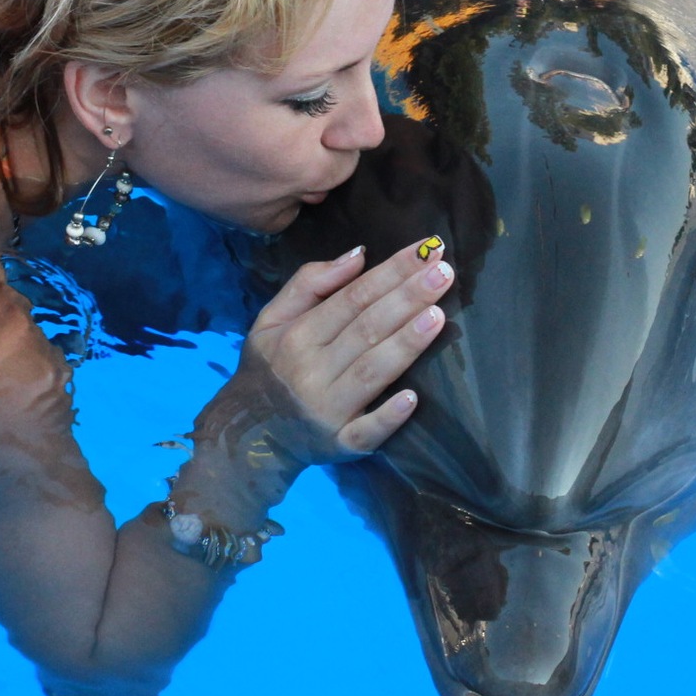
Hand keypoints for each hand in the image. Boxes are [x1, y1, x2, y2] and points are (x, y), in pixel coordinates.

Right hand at [225, 239, 455, 467]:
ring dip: (406, 344)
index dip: (391, 272)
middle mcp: (311, 371)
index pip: (353, 297)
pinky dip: (388, 417)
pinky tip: (413, 398)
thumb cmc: (270, 367)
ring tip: (438, 315)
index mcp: (297, 335)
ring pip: (372, 372)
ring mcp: (327, 411)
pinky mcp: (340, 445)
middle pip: (367, 328)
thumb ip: (309, 283)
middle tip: (444, 272)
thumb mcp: (272, 319)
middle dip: (407, 298)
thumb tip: (359, 254)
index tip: (427, 250)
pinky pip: (366, 432)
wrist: (251, 434)